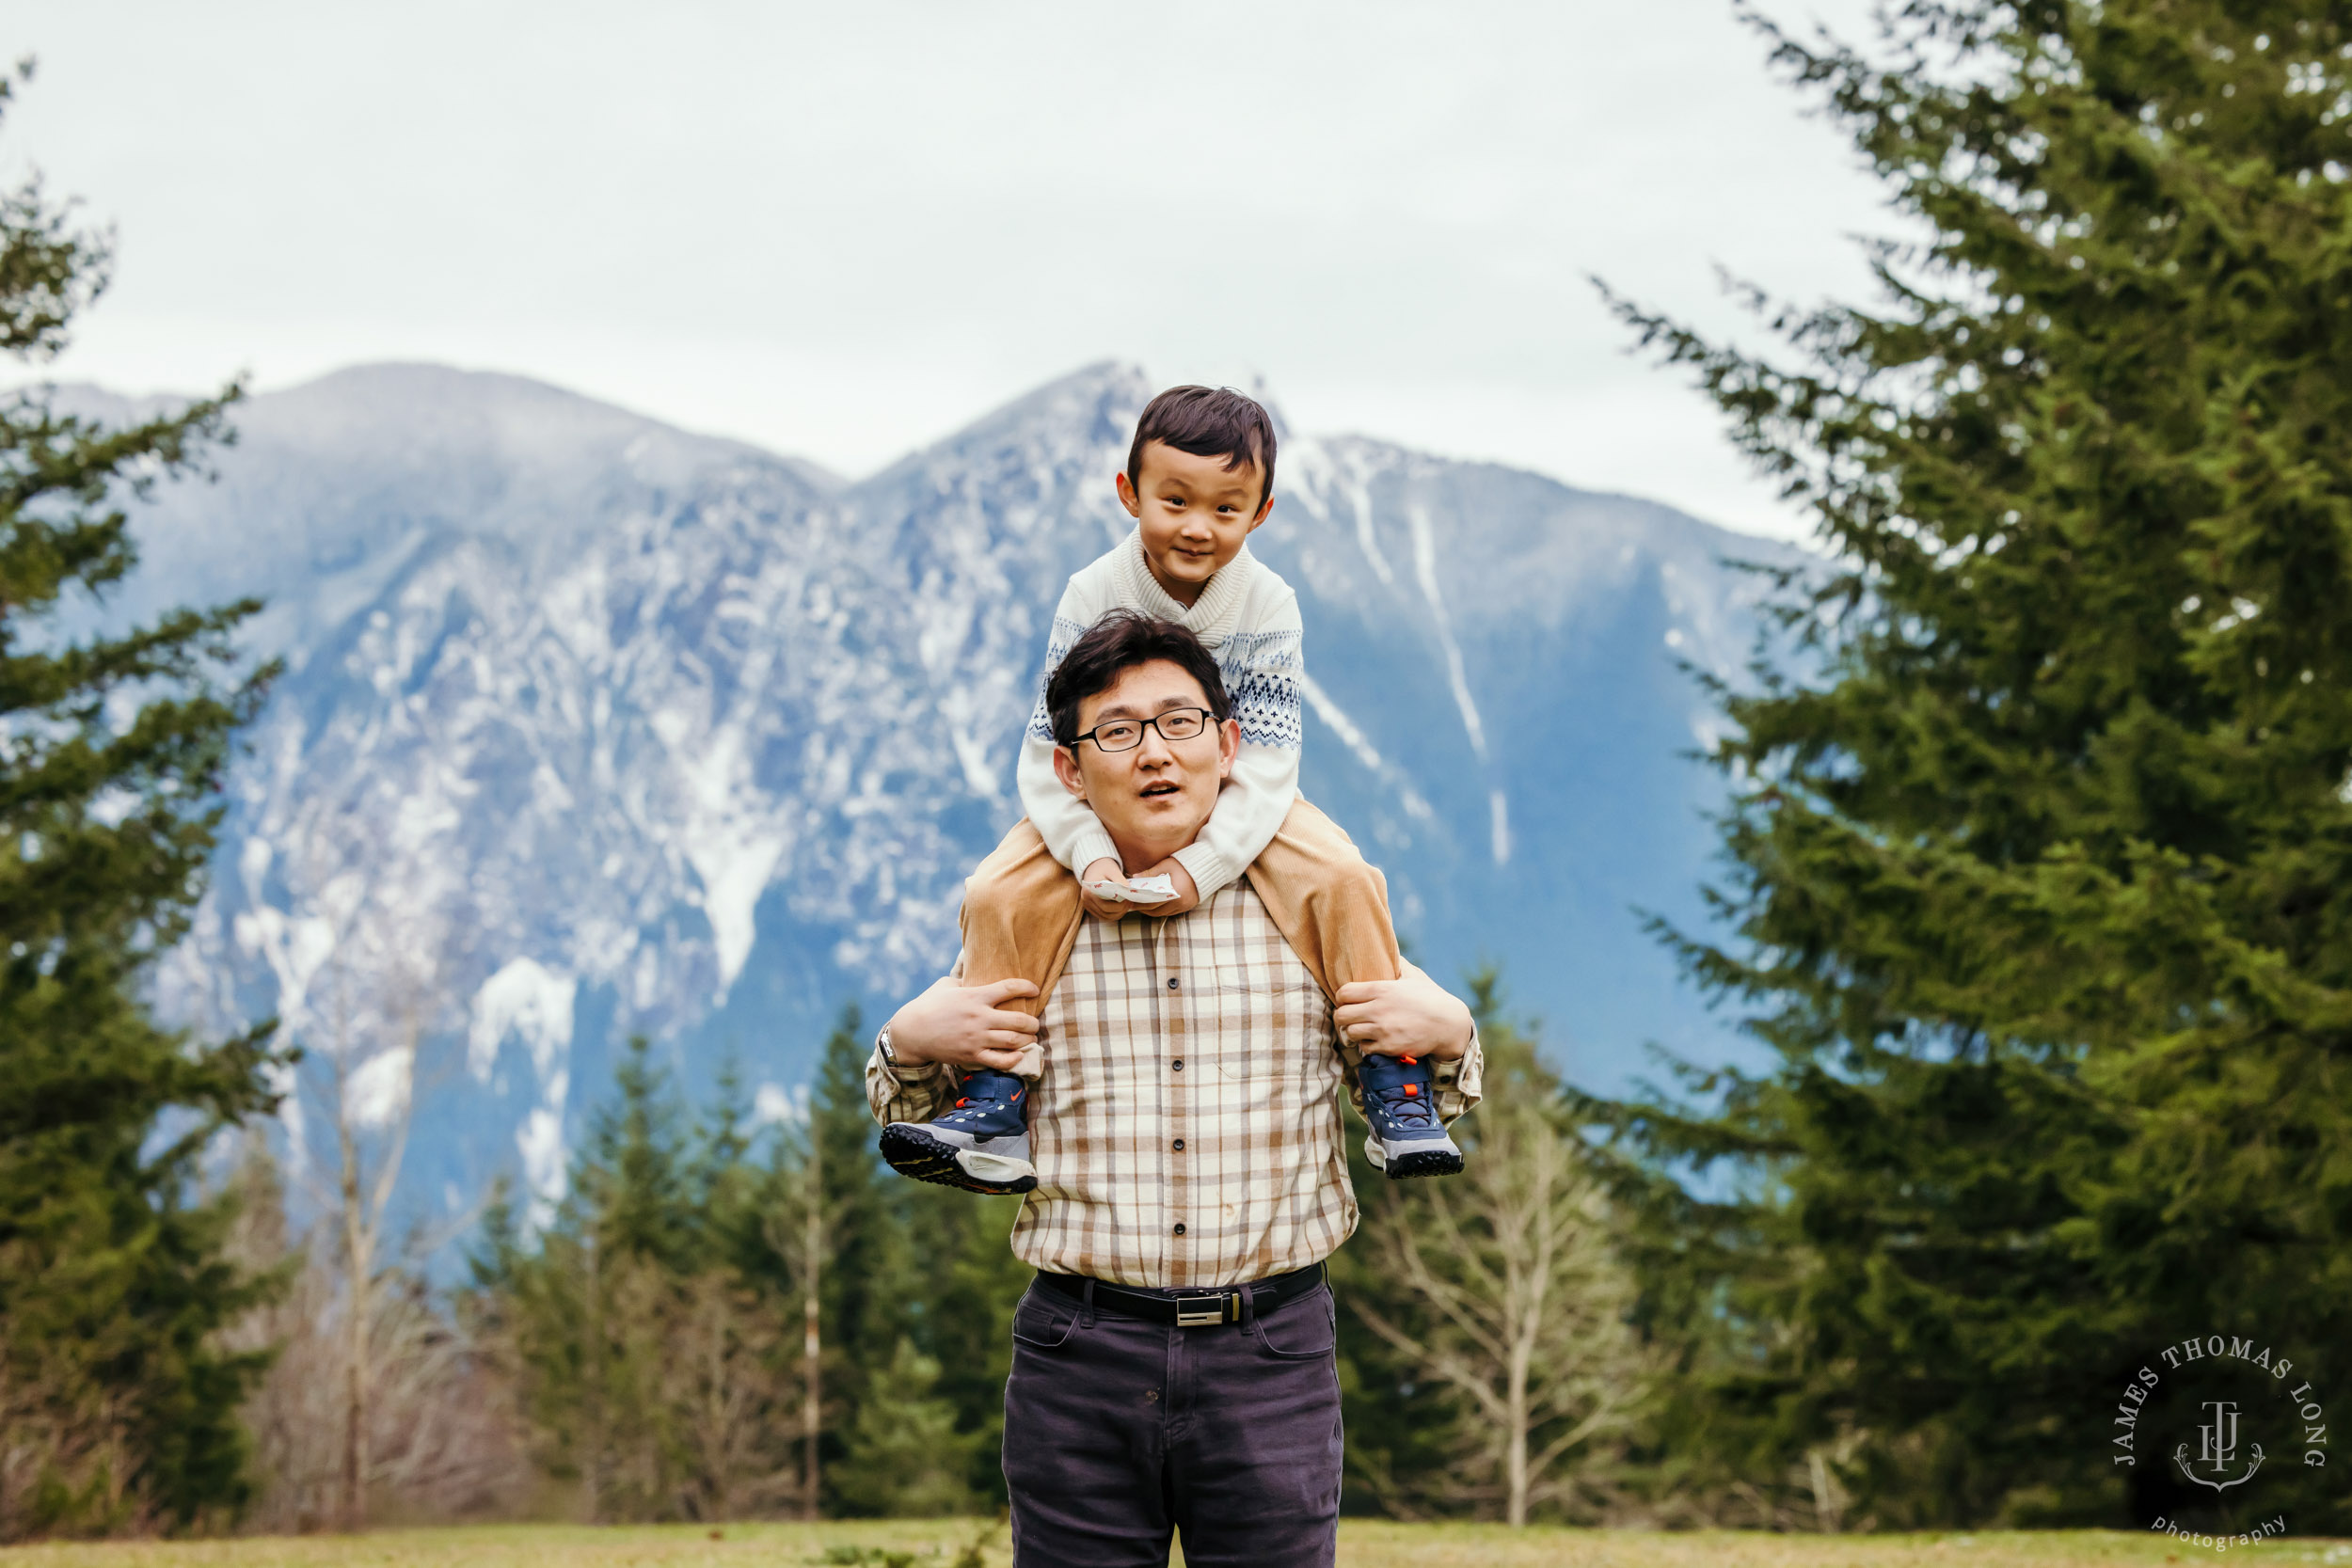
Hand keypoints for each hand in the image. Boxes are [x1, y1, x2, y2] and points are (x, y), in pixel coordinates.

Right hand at [886, 977, 1039, 1071]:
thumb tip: (976, 970)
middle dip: (1033, 1022)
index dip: (1027, 987)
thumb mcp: (946, 984)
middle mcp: (980, 1018)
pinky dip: (1014, 1060)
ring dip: (1028, 1039)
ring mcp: (977, 1039)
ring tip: (1030, 1037)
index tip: (1034, 990)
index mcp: (975, 996)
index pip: (1010, 988)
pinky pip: (1000, 1061)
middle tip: (1034, 1022)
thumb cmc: (929, 1005)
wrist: (912, 1032)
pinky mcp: (972, 1056)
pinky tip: (1019, 1055)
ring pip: (1014, 1041)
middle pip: (1019, 1020)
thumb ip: (965, 979)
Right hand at [1077, 858, 1130, 921]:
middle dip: (1121, 910)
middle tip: (1130, 902)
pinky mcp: (1090, 907)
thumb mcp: (1113, 870)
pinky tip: (1121, 908)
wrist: (1094, 866)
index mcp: (1090, 891)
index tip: (1129, 900)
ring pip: (1105, 917)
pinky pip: (1103, 916)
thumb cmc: (1104, 867)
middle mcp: (1086, 899)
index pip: (1106, 906)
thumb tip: (1129, 891)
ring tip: (1127, 906)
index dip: (1120, 906)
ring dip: (1118, 914)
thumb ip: (1121, 880)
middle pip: (1106, 913)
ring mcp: (1087, 904)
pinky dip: (1113, 915)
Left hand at [1124, 857, 1198, 916]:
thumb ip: (1150, 873)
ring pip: (1163, 914)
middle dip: (1143, 909)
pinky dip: (1161, 910)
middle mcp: (1180, 901)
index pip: (1152, 903)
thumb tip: (1134, 878)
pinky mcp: (1188, 907)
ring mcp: (1185, 906)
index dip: (1139, 904)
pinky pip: (1171, 913)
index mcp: (1174, 891)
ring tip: (1142, 906)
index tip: (1130, 902)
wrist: (1205, 867)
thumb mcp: (1166, 865)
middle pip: (1156, 911)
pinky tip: (1154, 906)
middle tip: (1133, 905)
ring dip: (1152, 911)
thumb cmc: (1183, 864)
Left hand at [1333, 961, 1472, 1060]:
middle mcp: (1378, 1010)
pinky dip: (1367, 1045)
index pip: (1343, 993)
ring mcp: (1382, 1030)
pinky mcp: (1388, 1047)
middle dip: (1343, 1016)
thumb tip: (1387, 948)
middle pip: (1341, 1016)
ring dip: (1354, 1031)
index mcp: (1381, 990)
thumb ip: (1397, 963)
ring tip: (1362, 1028)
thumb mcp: (1414, 976)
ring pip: (1350, 1033)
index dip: (1342, 997)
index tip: (1348, 1000)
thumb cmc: (1431, 998)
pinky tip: (1375, 1039)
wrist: (1449, 1025)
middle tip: (1350, 1016)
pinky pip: (1365, 1048)